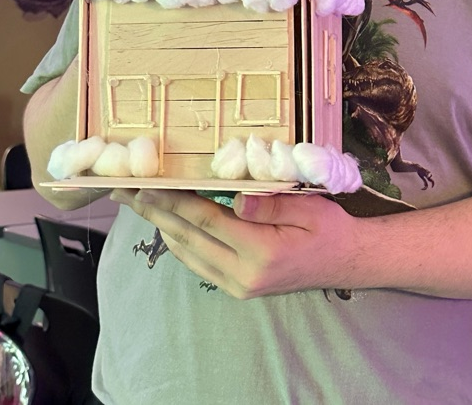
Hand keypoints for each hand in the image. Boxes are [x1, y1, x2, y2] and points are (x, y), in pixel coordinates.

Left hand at [111, 188, 363, 298]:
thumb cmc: (331, 228)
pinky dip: (179, 241)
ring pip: (188, 253)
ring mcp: (239, 285)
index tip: (147, 185)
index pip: (207, 221)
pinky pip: (198, 263)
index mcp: (262, 252)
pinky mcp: (238, 287)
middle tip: (124, 192)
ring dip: (161, 226)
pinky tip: (167, 223)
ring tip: (137, 203)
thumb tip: (235, 198)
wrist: (347, 262)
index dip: (174, 201)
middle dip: (154, 212)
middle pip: (189, 238)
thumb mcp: (309, 208)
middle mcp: (244, 275)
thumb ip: (270, 204)